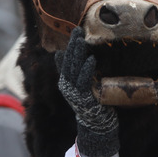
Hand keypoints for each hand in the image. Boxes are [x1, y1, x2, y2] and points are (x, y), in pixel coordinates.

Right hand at [56, 27, 119, 156]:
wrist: (96, 127)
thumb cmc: (92, 104)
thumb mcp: (82, 86)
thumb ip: (75, 72)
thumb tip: (61, 55)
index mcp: (66, 82)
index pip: (66, 59)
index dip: (70, 45)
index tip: (76, 31)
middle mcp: (66, 86)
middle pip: (68, 61)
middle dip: (73, 45)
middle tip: (78, 30)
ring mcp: (73, 92)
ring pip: (74, 68)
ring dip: (78, 53)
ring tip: (82, 39)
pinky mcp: (83, 98)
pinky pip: (84, 81)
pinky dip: (87, 69)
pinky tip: (91, 59)